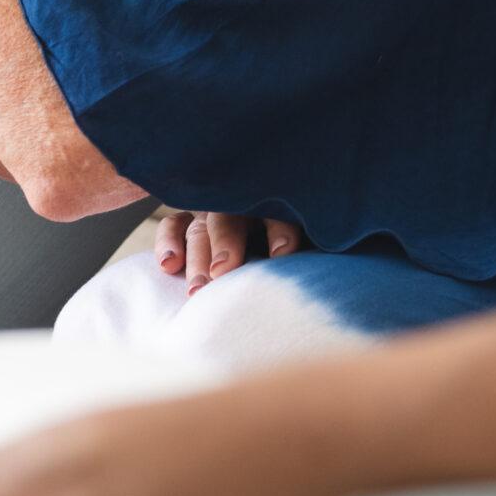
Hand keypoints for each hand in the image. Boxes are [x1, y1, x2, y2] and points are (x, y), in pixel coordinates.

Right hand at [155, 210, 304, 292]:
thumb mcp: (306, 247)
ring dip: (198, 257)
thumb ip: (310, 254)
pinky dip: (168, 242)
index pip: (278, 211)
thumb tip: (327, 272)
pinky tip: (168, 266)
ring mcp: (213, 213)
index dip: (279, 230)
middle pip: (230, 219)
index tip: (282, 254)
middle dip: (226, 245)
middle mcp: (243, 206)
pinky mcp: (190, 223)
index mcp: (278, 206)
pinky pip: (175, 225)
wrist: (265, 252)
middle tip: (222, 273)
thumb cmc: (291, 254)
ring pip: (201, 229)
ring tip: (197, 290)